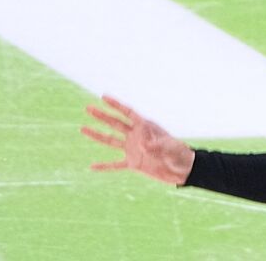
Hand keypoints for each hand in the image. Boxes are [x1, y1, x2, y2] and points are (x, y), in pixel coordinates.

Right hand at [80, 94, 195, 184]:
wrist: (182, 169)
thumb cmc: (179, 153)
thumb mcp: (169, 146)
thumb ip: (156, 144)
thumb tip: (144, 145)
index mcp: (146, 127)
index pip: (128, 112)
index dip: (116, 104)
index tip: (103, 96)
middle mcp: (137, 136)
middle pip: (116, 123)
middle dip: (102, 116)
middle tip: (88, 108)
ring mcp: (134, 149)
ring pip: (111, 141)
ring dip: (97, 135)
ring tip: (83, 128)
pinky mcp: (134, 164)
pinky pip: (115, 165)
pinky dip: (104, 166)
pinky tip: (92, 167)